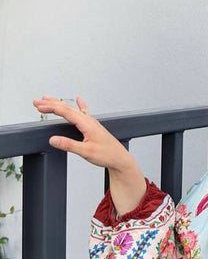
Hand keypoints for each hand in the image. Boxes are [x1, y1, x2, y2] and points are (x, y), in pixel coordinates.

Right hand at [33, 96, 146, 214]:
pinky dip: (78, 105)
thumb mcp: (86, 152)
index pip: (65, 112)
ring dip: (60, 104)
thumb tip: (53, 139)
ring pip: (73, 109)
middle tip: (36, 102)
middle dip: (51, 103)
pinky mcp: (93, 127)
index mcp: (87, 124)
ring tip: (48, 99)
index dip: (51, 108)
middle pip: (67, 108)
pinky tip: (79, 99)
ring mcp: (92, 123)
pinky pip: (84, 112)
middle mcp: (89, 120)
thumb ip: (69, 145)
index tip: (39, 107)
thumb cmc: (107, 155)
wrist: (120, 159)